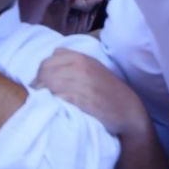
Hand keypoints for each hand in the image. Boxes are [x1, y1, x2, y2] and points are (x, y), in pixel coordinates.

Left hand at [35, 49, 149, 138]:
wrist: (129, 110)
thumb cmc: (108, 91)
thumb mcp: (92, 69)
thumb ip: (72, 63)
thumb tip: (47, 67)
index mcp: (81, 57)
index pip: (49, 59)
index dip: (42, 72)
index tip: (41, 83)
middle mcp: (80, 67)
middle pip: (46, 70)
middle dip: (39, 83)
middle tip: (39, 95)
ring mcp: (82, 83)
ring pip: (50, 83)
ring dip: (44, 93)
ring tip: (45, 102)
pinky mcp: (83, 99)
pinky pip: (59, 97)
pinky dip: (54, 101)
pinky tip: (56, 107)